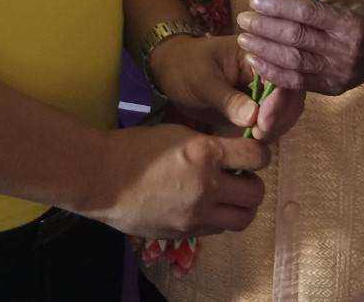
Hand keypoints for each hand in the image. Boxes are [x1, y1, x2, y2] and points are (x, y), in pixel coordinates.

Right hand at [83, 122, 269, 237]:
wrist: (102, 177)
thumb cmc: (136, 147)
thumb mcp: (178, 132)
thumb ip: (210, 144)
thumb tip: (234, 151)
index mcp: (206, 153)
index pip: (257, 156)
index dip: (260, 153)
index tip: (252, 152)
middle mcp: (207, 186)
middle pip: (256, 193)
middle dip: (254, 182)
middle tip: (242, 176)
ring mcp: (197, 214)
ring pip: (243, 219)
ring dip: (242, 206)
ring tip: (229, 195)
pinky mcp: (186, 232)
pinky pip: (218, 229)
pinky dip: (220, 218)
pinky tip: (206, 205)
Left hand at [149, 35, 303, 142]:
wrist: (172, 73)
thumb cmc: (185, 67)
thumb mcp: (202, 80)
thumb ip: (228, 99)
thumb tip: (254, 117)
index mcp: (257, 53)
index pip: (281, 74)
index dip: (279, 100)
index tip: (263, 122)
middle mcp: (267, 69)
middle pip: (291, 94)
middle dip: (280, 116)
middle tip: (260, 135)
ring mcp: (264, 88)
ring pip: (286, 111)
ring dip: (277, 127)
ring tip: (255, 138)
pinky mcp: (258, 106)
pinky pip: (274, 121)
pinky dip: (269, 132)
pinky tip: (254, 140)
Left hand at [235, 0, 363, 95]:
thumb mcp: (347, 5)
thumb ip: (316, 8)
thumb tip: (277, 5)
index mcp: (348, 22)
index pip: (306, 12)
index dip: (278, 6)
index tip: (255, 0)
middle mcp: (344, 49)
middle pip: (296, 38)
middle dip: (264, 29)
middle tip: (242, 20)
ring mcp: (339, 72)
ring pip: (293, 62)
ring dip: (264, 52)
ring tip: (244, 40)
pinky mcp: (334, 88)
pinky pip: (299, 83)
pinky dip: (275, 73)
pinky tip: (257, 63)